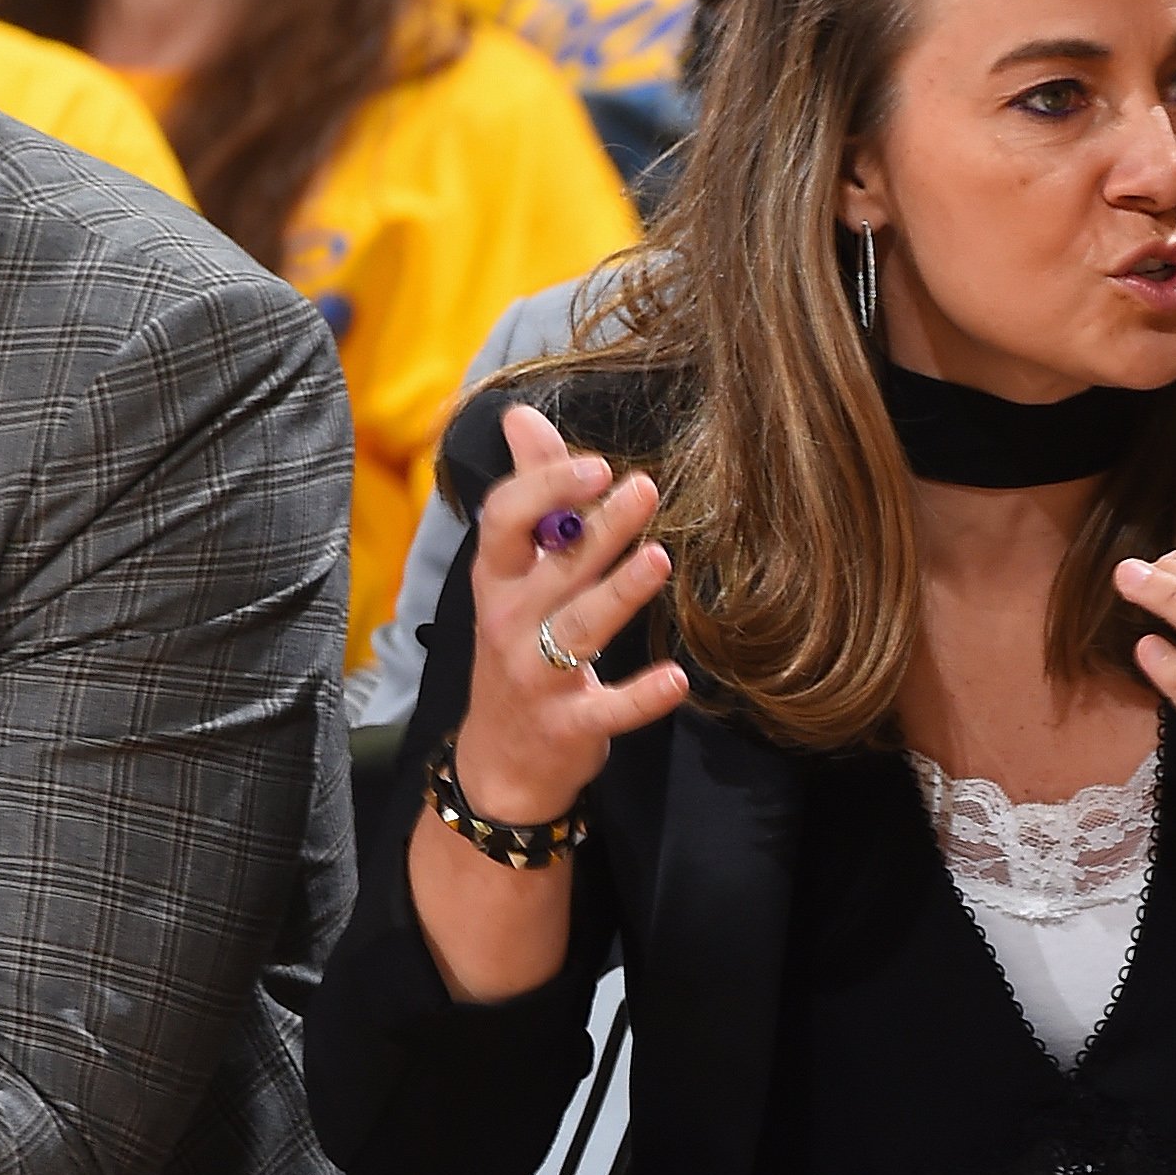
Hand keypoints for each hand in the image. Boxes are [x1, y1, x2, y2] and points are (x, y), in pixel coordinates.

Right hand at [453, 404, 692, 822]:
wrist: (503, 760)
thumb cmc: (518, 645)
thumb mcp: (513, 572)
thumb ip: (530, 495)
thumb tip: (521, 414)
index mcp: (499, 578)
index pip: (506, 523)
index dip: (546, 490)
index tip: (596, 462)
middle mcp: (511, 622)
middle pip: (556, 568)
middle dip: (598, 530)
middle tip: (645, 489)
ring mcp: (537, 676)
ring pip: (579, 629)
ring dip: (619, 595)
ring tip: (659, 560)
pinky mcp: (570, 725)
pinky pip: (608, 709)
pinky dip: (640, 697)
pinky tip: (676, 677)